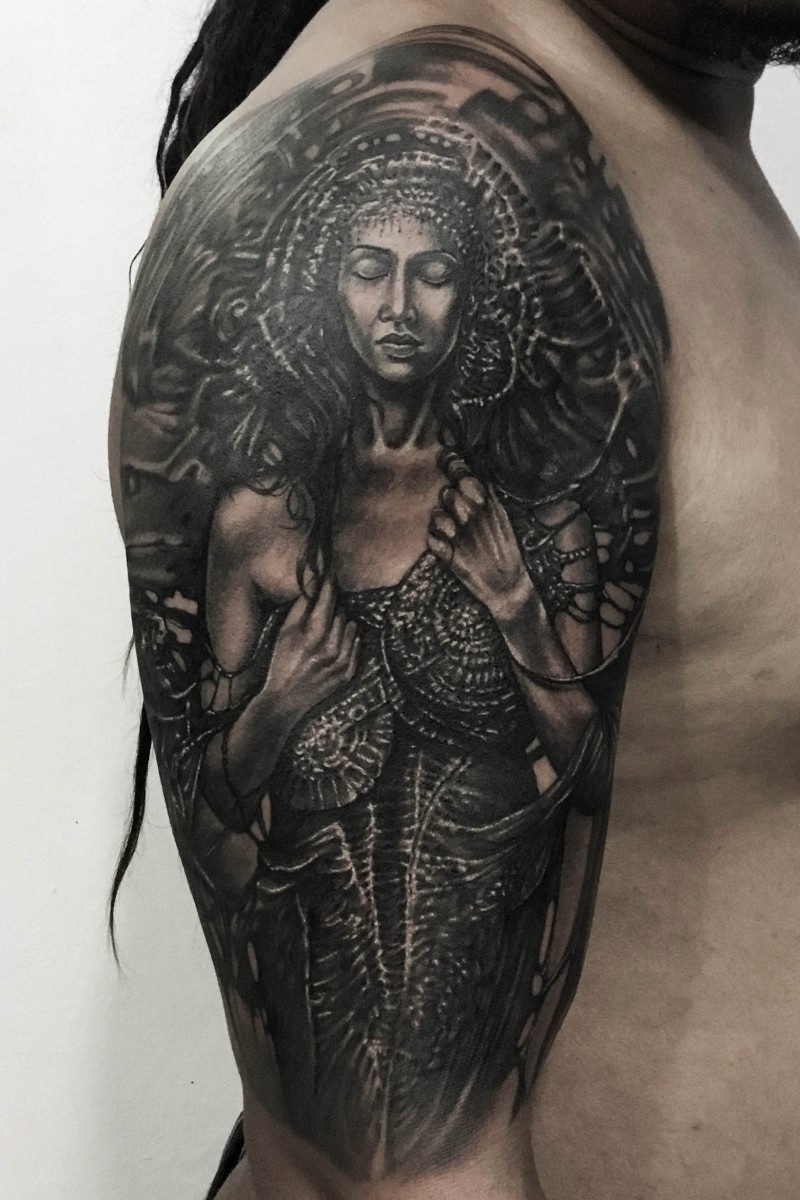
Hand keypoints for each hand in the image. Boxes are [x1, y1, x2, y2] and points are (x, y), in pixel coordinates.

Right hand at [261, 575, 358, 724]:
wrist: (284, 700)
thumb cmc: (281, 663)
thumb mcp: (284, 634)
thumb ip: (300, 609)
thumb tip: (312, 585)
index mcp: (311, 636)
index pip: (327, 601)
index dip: (330, 584)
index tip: (333, 569)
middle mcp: (329, 649)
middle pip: (340, 613)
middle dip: (333, 606)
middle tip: (325, 605)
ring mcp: (340, 663)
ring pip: (350, 628)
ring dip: (342, 622)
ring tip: (327, 628)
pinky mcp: (347, 675)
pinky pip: (356, 647)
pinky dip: (350, 639)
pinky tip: (338, 639)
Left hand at [427, 454, 536, 626]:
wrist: (508, 588)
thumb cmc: (505, 552)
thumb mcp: (503, 521)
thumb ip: (489, 498)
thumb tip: (478, 474)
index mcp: (489, 508)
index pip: (466, 477)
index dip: (451, 463)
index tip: (444, 456)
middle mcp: (475, 520)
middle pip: (449, 494)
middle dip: (448, 498)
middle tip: (454, 508)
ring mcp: (463, 539)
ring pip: (437, 516)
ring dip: (440, 520)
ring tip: (450, 528)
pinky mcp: (453, 559)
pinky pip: (432, 540)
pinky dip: (435, 541)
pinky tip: (444, 544)